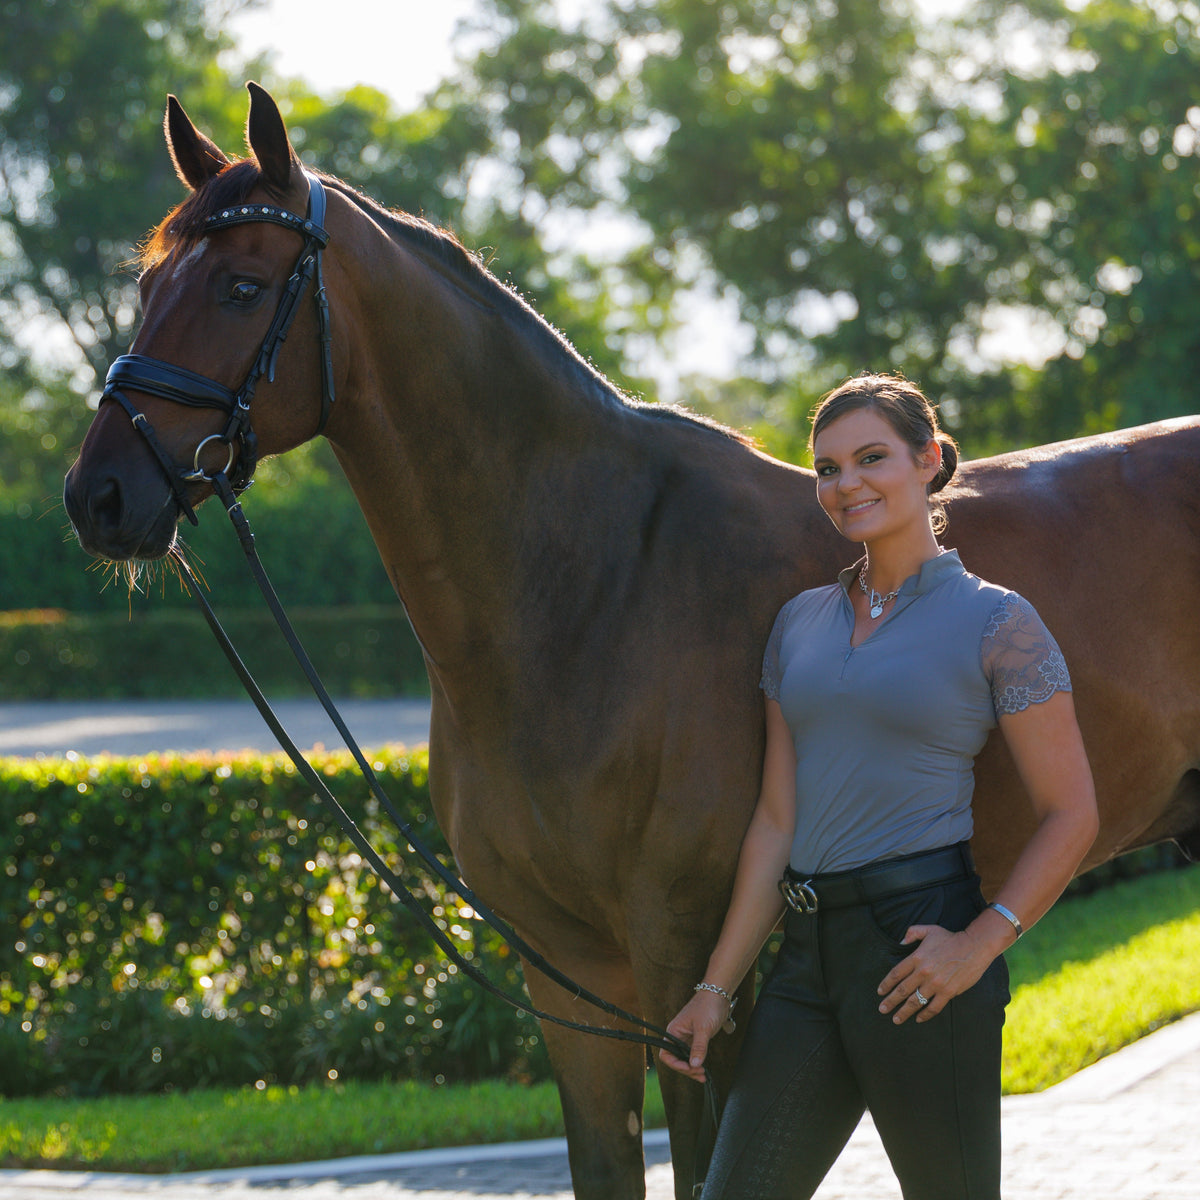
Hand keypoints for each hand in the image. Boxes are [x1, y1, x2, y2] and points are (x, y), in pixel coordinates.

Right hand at [659, 990, 729, 1082]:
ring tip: (703, 1076)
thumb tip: (694, 1065)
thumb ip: (698, 1047)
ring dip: (692, 1068)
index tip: (688, 1068)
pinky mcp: (695, 1038)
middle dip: (686, 1069)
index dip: (675, 1063)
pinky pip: (692, 1054)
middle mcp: (677, 1035)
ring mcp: (686, 1037)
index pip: (666, 1053)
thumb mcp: (703, 1028)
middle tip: (700, 1074)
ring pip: (684, 1058)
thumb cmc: (708, 1006)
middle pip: (675, 1058)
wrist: (718, 994)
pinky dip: (697, 1063)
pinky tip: (703, 1069)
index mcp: (674, 1031)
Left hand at [876, 925, 994, 1024]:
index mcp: (916, 957)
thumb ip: (912, 933)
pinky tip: (918, 1019)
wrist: (974, 947)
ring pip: (916, 1001)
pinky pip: (933, 1007)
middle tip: (882, 1010)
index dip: (886, 984)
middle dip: (891, 1001)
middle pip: (902, 990)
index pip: (896, 973)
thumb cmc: (950, 938)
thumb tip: (900, 941)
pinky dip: (925, 1014)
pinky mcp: (948, 992)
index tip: (880, 992)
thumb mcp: (928, 930)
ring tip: (896, 1019)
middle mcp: (923, 972)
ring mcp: (936, 984)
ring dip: (904, 1012)